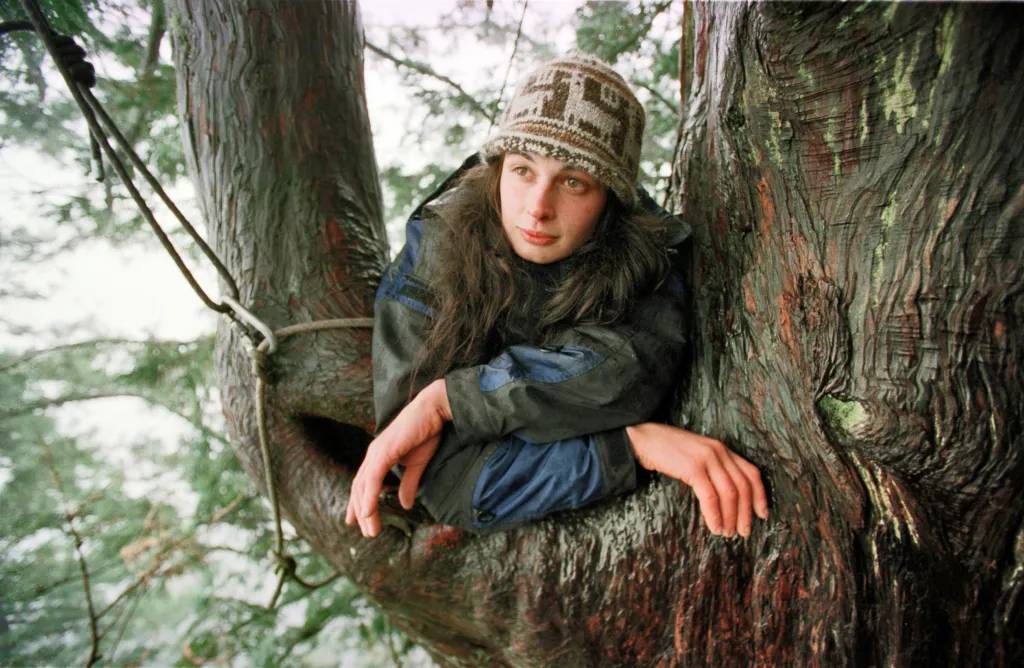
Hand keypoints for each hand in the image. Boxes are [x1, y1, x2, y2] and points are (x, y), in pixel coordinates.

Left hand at [345, 379, 451, 537]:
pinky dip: (369, 496)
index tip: (359, 521)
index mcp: (378, 457)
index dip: (359, 503)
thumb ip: (409, 484)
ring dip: (365, 510)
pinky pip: (373, 479)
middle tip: (368, 533)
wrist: (434, 411)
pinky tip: (368, 512)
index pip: (363, 484)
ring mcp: (376, 453)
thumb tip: (405, 505)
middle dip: (361, 512)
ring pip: (363, 487)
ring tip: (370, 530)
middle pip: (359, 488)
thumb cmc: (426, 433)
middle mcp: (373, 455)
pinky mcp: (384, 452)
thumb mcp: (417, 465)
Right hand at [626, 423, 768, 537]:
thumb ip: (713, 469)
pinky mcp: (693, 467)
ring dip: (731, 517)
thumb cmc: (667, 451)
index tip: (762, 514)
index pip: (751, 473)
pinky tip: (714, 526)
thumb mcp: (696, 456)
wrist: (643, 439)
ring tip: (727, 533)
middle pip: (743, 486)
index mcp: (722, 449)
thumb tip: (727, 498)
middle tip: (743, 532)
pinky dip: (715, 515)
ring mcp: (706, 458)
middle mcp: (719, 451)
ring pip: (729, 493)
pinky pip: (710, 496)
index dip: (760, 496)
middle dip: (746, 513)